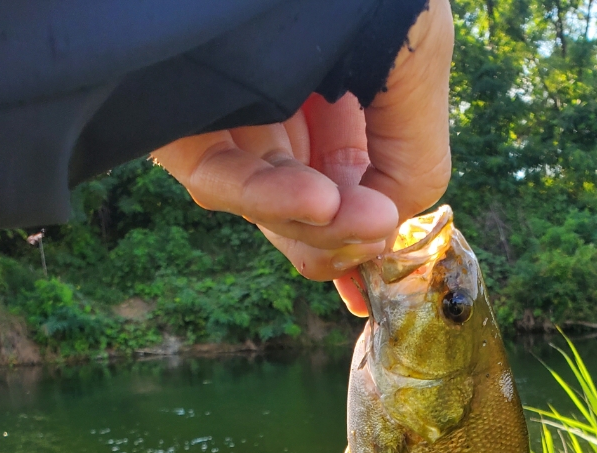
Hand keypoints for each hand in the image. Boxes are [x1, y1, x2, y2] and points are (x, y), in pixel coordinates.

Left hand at [151, 0, 452, 314]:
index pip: (349, 187)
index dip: (368, 228)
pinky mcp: (178, 120)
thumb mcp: (418, 59)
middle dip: (343, 233)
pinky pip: (221, 175)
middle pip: (306, 210)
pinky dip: (271, 196)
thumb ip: (417, 156)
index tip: (390, 249)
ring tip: (361, 223)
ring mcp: (228, 117)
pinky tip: (319, 202)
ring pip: (267, 206)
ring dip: (317, 223)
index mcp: (334, 91)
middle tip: (374, 237)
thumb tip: (393, 230)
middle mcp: (280, 107)